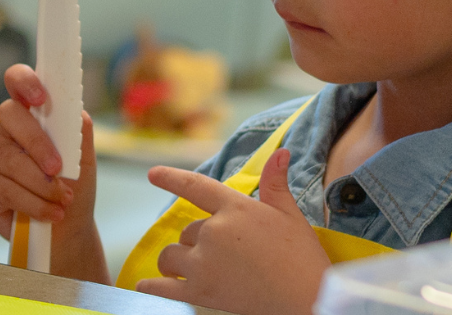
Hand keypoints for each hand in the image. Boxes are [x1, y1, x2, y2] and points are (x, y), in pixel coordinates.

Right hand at [0, 64, 105, 281]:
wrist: (68, 228)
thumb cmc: (74, 186)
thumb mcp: (85, 159)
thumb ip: (79, 133)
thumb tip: (75, 113)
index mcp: (33, 113)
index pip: (17, 81)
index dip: (24, 81)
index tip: (41, 98)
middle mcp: (8, 129)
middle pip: (9, 115)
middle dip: (37, 143)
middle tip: (58, 168)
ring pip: (11, 160)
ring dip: (42, 184)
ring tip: (64, 200)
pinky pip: (7, 189)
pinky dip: (34, 204)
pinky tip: (51, 213)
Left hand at [135, 148, 329, 314]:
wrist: (307, 298)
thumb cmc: (301, 256)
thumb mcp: (290, 215)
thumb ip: (276, 183)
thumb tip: (280, 151)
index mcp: (234, 208)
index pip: (195, 186)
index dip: (171, 178)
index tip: (152, 174)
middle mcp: (213, 232)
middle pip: (187, 230)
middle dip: (197, 240)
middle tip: (225, 255)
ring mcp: (204, 263)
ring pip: (171, 255)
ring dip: (176, 261)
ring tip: (191, 270)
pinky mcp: (201, 292)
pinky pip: (163, 287)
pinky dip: (151, 287)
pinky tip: (144, 287)